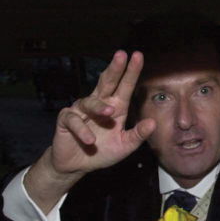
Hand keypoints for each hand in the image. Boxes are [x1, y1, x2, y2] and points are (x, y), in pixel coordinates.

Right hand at [24, 51, 155, 212]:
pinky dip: (82, 130)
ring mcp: (81, 111)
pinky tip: (90, 140)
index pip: (125, 86)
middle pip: (107, 82)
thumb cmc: (103, 151)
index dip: (131, 71)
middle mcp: (100, 104)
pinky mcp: (67, 120)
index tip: (137, 55)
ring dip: (100, 106)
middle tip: (121, 55)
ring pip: (90, 101)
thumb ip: (138, 135)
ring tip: (110, 112)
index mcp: (116, 107)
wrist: (77, 165)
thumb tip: (153, 123)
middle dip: (115, 69)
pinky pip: (74, 120)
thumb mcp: (125, 145)